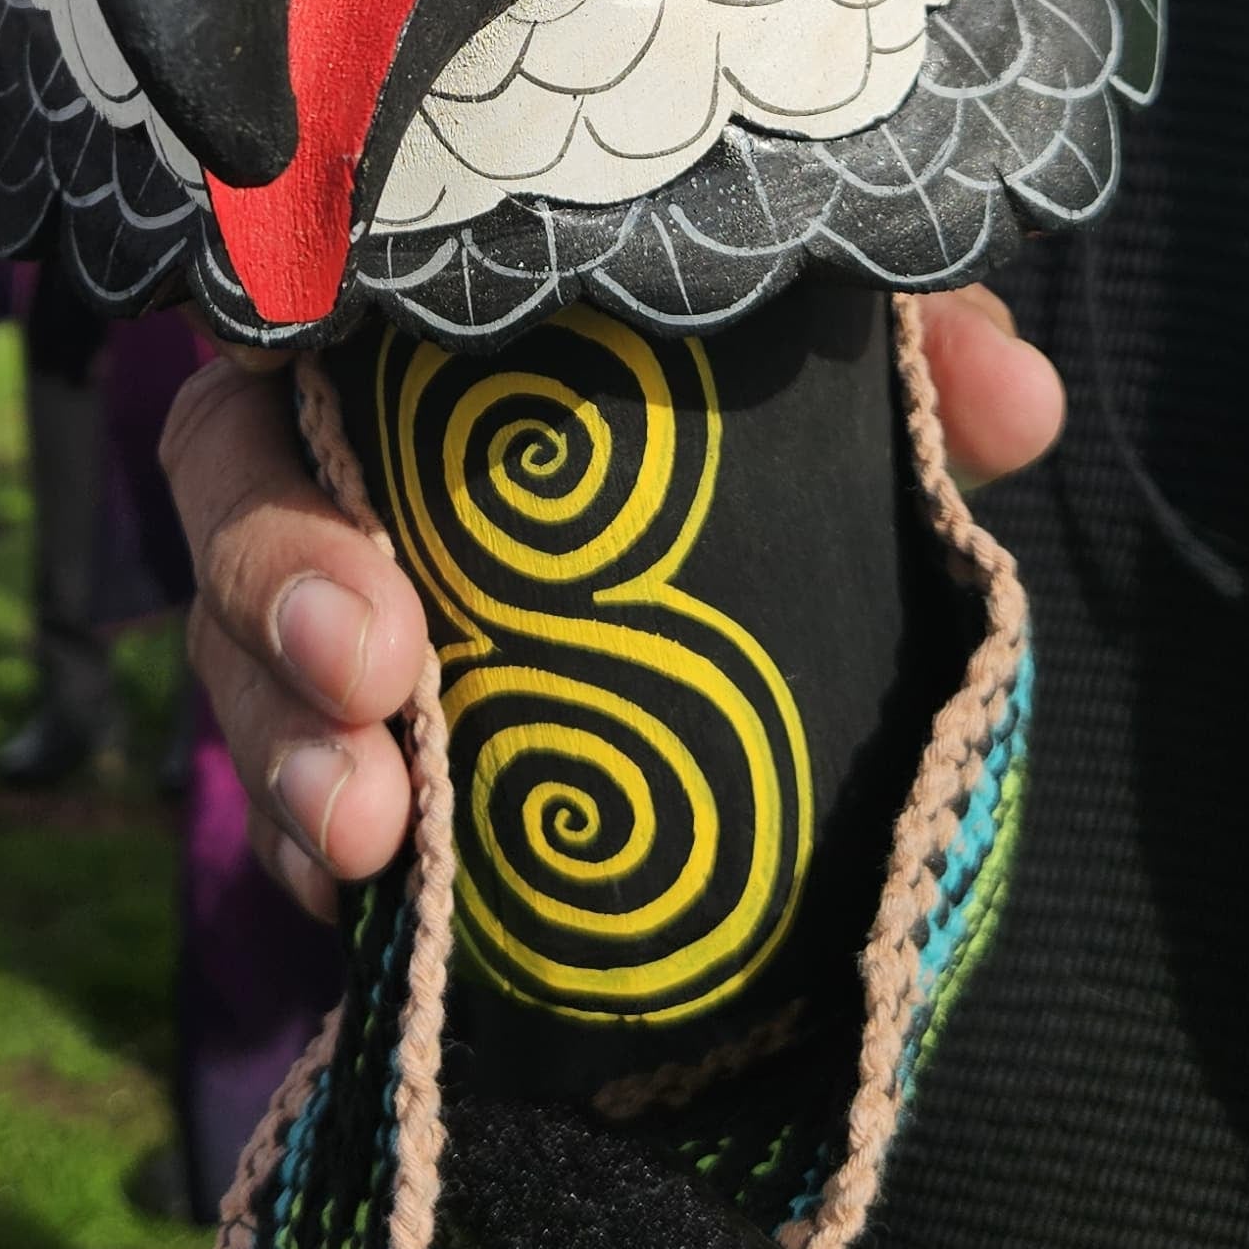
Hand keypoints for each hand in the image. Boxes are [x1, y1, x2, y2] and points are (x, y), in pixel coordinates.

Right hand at [167, 282, 1061, 919]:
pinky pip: (296, 802)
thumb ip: (920, 343)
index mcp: (412, 331)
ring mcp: (330, 612)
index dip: (270, 448)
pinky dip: (321, 859)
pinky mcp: (361, 741)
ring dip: (289, 765)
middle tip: (370, 691)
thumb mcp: (845, 347)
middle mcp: (339, 460)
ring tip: (368, 849)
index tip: (348, 564)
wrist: (794, 503)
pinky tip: (363, 917)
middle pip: (234, 520)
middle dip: (274, 618)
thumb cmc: (777, 382)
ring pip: (250, 676)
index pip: (279, 357)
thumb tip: (1014, 398)